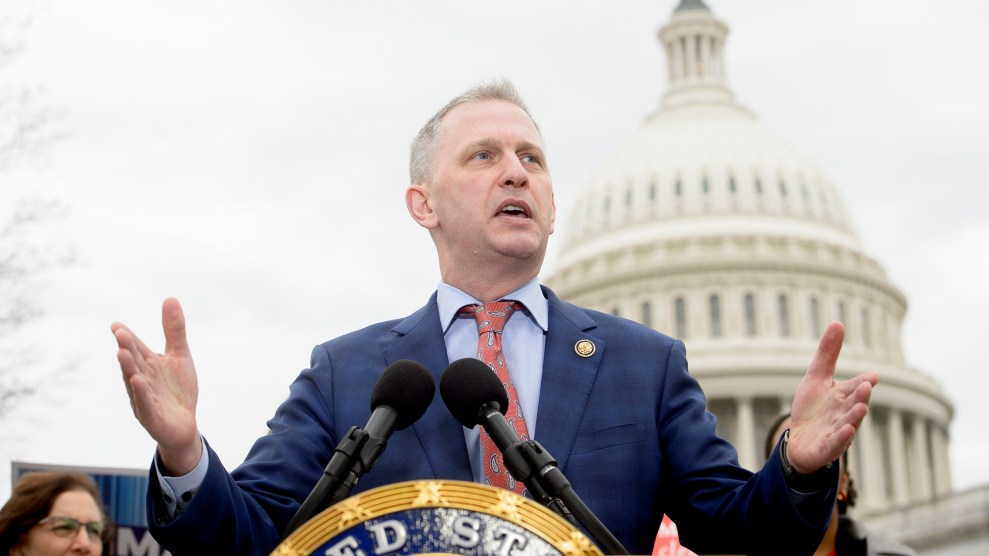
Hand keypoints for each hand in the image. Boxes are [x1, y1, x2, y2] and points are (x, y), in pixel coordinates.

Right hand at [112, 297, 201, 474]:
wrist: (184, 426)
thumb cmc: (178, 390)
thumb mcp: (180, 356)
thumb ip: (174, 331)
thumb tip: (170, 298)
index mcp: (147, 365)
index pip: (135, 348)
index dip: (127, 337)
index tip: (116, 324)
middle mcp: (141, 380)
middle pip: (133, 362)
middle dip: (126, 348)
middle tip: (120, 333)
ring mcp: (144, 399)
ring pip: (134, 382)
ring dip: (128, 368)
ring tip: (122, 353)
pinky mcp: (151, 417)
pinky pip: (145, 403)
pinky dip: (141, 392)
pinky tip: (137, 380)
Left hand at [787, 322, 877, 473]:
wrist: (799, 441)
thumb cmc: (812, 409)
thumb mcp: (815, 378)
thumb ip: (827, 354)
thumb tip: (838, 323)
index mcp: (844, 396)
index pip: (856, 386)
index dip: (863, 381)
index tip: (872, 376)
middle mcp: (844, 413)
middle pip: (854, 403)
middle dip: (860, 396)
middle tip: (866, 387)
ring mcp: (837, 431)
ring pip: (848, 423)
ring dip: (855, 416)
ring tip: (861, 408)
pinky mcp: (827, 447)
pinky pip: (836, 443)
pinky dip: (842, 437)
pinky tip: (847, 430)